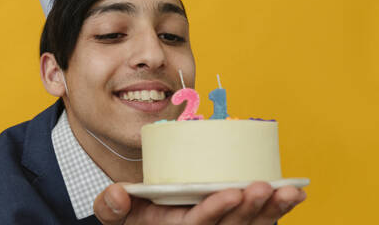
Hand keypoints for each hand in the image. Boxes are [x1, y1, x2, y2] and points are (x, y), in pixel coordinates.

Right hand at [94, 182, 305, 224]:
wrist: (154, 224)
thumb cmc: (139, 218)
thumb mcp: (120, 215)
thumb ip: (113, 208)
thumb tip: (116, 193)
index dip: (215, 211)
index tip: (232, 192)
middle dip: (250, 210)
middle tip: (264, 187)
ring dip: (272, 212)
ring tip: (290, 192)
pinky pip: (260, 224)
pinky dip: (278, 211)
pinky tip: (295, 194)